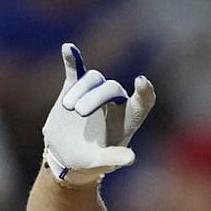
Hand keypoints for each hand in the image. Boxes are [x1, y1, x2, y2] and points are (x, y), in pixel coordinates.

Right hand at [42, 43, 154, 187]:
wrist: (66, 155)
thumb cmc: (91, 159)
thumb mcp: (102, 162)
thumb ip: (114, 157)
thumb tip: (131, 158)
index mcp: (128, 117)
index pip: (143, 100)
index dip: (144, 91)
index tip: (141, 81)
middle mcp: (115, 100)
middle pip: (111, 87)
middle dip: (96, 96)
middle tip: (79, 112)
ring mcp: (95, 91)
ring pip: (92, 78)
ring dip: (81, 88)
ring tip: (69, 107)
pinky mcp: (74, 87)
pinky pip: (76, 70)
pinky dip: (72, 59)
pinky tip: (67, 48)